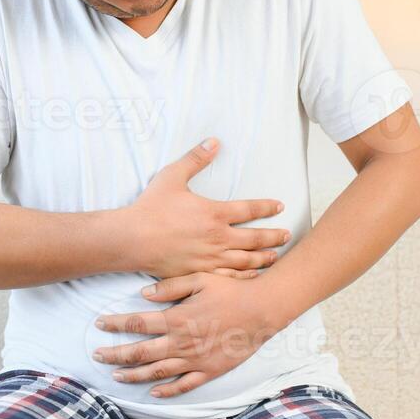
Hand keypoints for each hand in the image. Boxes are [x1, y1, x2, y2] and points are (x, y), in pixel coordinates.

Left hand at [90, 272, 292, 397]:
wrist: (262, 311)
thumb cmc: (231, 290)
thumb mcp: (200, 279)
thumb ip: (170, 286)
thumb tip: (143, 294)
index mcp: (176, 318)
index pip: (137, 323)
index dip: (115, 324)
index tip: (99, 324)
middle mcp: (181, 342)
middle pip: (140, 352)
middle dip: (115, 355)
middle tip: (96, 356)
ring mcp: (195, 359)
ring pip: (157, 372)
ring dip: (134, 375)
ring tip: (117, 376)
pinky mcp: (209, 370)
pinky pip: (184, 385)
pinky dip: (167, 390)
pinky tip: (153, 391)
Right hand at [122, 137, 290, 279]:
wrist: (132, 239)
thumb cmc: (151, 208)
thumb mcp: (173, 176)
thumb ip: (195, 159)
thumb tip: (214, 142)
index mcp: (214, 213)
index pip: (249, 209)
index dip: (267, 207)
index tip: (280, 206)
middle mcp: (218, 237)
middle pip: (255, 238)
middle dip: (273, 236)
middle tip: (287, 234)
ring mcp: (210, 258)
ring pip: (246, 260)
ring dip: (264, 257)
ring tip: (276, 256)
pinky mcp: (200, 272)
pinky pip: (229, 276)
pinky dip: (245, 275)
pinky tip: (252, 275)